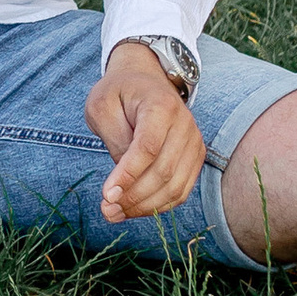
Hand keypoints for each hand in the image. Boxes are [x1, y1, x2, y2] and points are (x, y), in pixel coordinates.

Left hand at [85, 43, 204, 222]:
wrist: (144, 81)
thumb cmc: (118, 93)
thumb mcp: (102, 106)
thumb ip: (114, 139)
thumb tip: (125, 181)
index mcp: (160, 105)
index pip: (148, 147)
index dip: (128, 174)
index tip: (106, 194)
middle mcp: (184, 124)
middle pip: (164, 171)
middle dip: (134, 197)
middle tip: (106, 210)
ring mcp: (194, 142)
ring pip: (175, 186)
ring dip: (145, 207)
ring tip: (115, 214)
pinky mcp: (194, 158)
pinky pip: (181, 190)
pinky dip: (159, 205)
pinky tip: (134, 209)